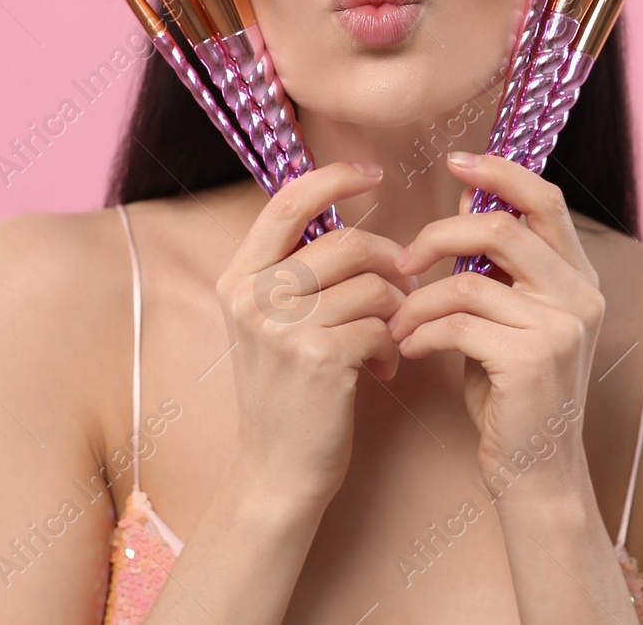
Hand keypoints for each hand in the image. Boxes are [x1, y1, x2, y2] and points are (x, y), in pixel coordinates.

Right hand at [215, 162, 412, 503]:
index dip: (334, 178)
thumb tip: (357, 222)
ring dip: (396, 307)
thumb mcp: (270, 322)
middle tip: (404, 287)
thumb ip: (297, 270)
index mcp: (238, 277)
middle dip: (389, 261)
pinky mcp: (317, 359)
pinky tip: (385, 366)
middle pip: (345, 243)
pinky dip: (393, 344)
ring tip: (393, 332)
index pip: (287, 201)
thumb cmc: (286, 390)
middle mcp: (252, 297)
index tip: (375, 174)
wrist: (276, 469)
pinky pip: (379, 325)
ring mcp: (281, 328)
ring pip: (371, 284)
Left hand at [386, 152, 605, 485]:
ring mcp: (561, 328)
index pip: (545, 199)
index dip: (500, 172)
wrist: (536, 473)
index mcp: (579, 277)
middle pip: (502, 230)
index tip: (455, 160)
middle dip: (438, 237)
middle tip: (401, 261)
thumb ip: (499, 268)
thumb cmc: (513, 395)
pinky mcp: (532, 360)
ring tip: (397, 323)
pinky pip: (458, 324)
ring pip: (468, 282)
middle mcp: (580, 296)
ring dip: (418, 301)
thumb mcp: (509, 320)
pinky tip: (409, 350)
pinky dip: (422, 333)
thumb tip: (467, 203)